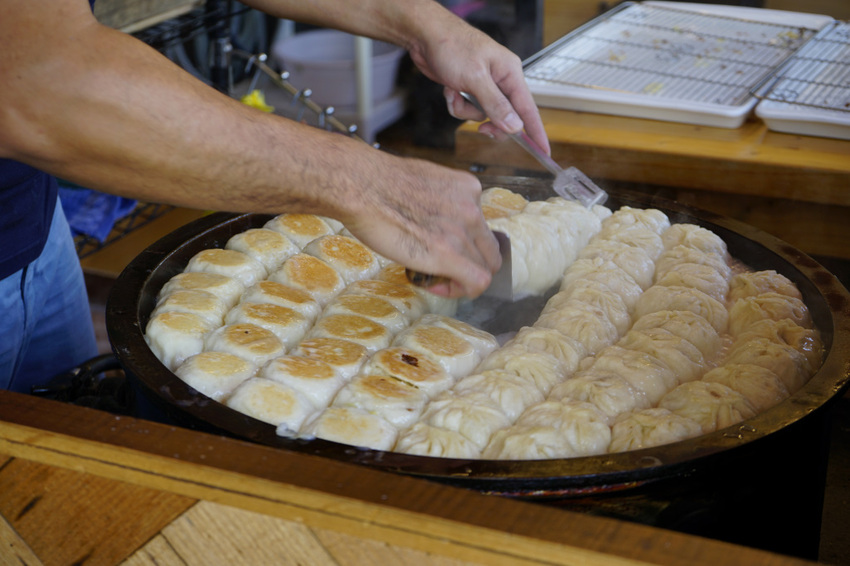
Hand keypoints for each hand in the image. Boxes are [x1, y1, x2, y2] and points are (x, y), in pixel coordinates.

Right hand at [339, 153, 501, 298]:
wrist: (361, 187)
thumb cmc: (377, 183)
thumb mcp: (424, 182)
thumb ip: (441, 203)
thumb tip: (435, 222)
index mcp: (468, 188)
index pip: (482, 228)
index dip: (467, 246)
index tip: (445, 250)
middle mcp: (473, 209)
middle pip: (489, 251)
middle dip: (470, 264)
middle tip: (445, 271)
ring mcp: (463, 231)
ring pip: (483, 268)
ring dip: (461, 278)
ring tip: (434, 279)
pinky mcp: (449, 254)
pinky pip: (477, 281)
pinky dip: (462, 290)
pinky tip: (439, 287)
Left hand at [407, 7, 549, 154]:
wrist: (424, 36)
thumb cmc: (452, 46)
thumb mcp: (475, 78)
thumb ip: (496, 105)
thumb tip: (514, 127)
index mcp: (510, 73)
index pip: (529, 109)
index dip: (536, 132)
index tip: (544, 151)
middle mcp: (500, 80)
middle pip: (506, 117)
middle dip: (491, 124)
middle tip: (481, 130)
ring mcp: (484, 85)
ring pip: (483, 115)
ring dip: (466, 111)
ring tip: (455, 93)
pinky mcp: (469, 89)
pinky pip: (467, 109)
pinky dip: (457, 105)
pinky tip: (449, 90)